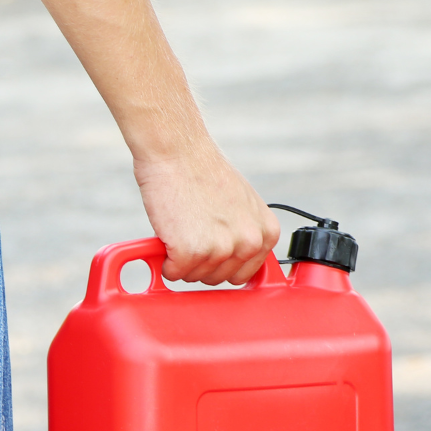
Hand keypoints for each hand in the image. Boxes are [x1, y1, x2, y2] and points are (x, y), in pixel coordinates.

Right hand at [134, 141, 280, 285]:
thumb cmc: (204, 172)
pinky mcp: (190, 253)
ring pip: (194, 277)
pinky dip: (164, 258)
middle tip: (191, 230)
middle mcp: (248, 244)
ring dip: (181, 259)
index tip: (210, 249)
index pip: (244, 274)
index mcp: (266, 233)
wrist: (178, 151)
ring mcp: (220, 250)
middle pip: (218, 279)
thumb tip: (237, 258)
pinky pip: (172, 273)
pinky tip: (168, 232)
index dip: (222, 263)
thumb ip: (246, 233)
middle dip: (200, 262)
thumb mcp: (242, 204)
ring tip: (182, 225)